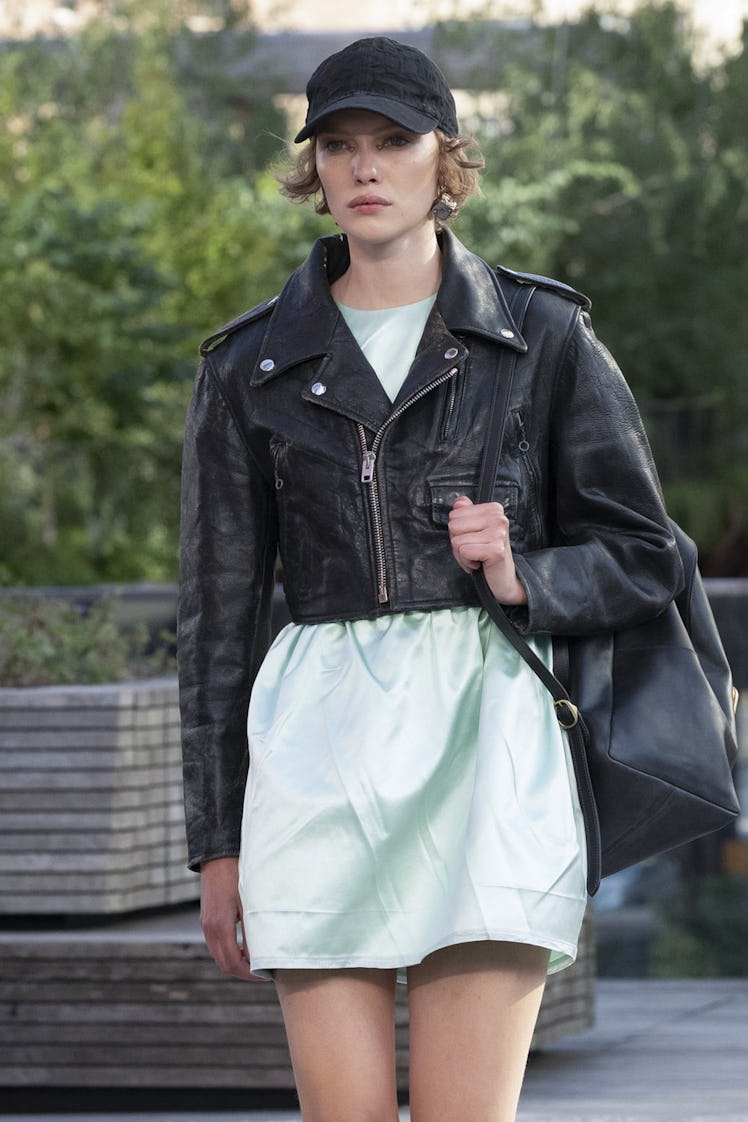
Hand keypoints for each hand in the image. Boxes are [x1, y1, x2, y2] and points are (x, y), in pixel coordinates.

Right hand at [200, 856, 257, 980]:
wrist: (218, 857)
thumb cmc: (236, 876)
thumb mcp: (249, 903)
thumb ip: (253, 929)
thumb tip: (261, 954)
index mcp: (220, 926)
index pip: (232, 962)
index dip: (249, 973)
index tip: (265, 974)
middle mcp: (210, 929)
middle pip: (223, 963)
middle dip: (242, 972)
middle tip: (262, 972)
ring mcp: (206, 924)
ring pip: (218, 955)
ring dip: (235, 963)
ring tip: (255, 962)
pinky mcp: (207, 919)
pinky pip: (216, 944)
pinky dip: (229, 952)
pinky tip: (244, 948)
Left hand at [448, 495, 526, 604]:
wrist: (503, 578)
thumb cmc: (485, 554)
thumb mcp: (474, 530)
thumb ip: (465, 513)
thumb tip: (459, 502)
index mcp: (493, 509)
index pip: (455, 514)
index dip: (457, 531)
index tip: (472, 540)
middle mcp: (499, 518)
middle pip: (454, 526)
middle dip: (457, 543)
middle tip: (473, 551)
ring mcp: (499, 533)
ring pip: (457, 541)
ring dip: (462, 555)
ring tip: (476, 558)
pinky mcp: (496, 550)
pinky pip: (464, 552)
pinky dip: (466, 563)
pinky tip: (479, 564)